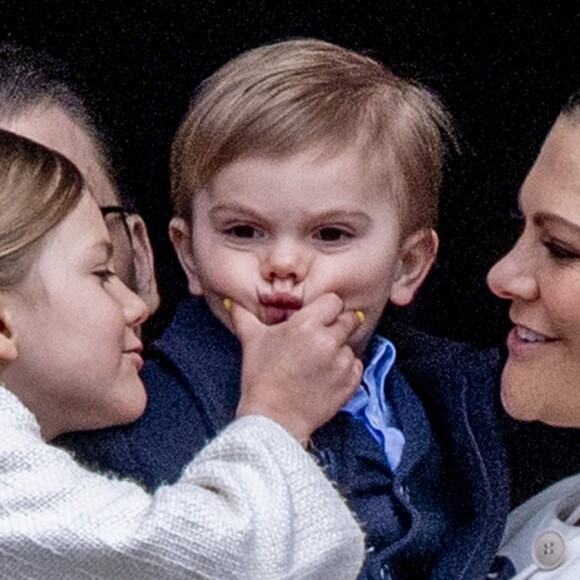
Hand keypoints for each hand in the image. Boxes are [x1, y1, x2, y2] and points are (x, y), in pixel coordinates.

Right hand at [229, 293, 362, 445]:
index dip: (326, 308)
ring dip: (340, 350)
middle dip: (336, 326)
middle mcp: (328, 340)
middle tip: (320, 340)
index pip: (333, 301)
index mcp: (306, 324)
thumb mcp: (252, 341)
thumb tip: (233, 303)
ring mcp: (341, 363)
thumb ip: (244, 317)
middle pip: (348, 320)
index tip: (319, 317)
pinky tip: (326, 376)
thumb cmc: (261, 378)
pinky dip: (346, 370)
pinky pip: (357, 366)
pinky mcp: (350, 383)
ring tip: (318, 363)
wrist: (272, 419)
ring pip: (351, 345)